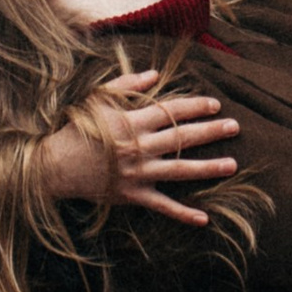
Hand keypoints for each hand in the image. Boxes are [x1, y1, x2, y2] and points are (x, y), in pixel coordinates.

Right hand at [48, 71, 240, 225]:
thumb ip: (128, 86)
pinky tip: (204, 217)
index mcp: (132, 122)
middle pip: (182, 137)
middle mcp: (138, 147)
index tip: (216, 104)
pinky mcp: (132, 195)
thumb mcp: (99, 99)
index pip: (171, 111)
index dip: (195, 106)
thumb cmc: (78, 128)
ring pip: (179, 170)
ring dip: (208, 168)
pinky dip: (183, 213)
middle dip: (211, 131)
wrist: (55, 165)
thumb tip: (156, 74)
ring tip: (233, 164)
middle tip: (235, 126)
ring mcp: (137, 173)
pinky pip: (162, 206)